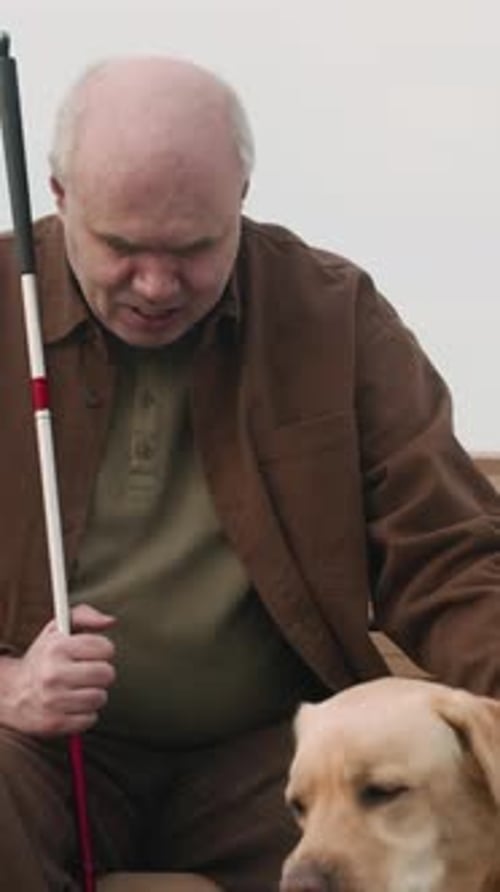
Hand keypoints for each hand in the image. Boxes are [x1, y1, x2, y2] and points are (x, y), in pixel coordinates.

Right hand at [0, 604, 115, 736]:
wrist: (12, 693)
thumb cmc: (44, 657)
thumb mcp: (58, 629)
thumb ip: (85, 616)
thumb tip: (111, 621)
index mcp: (56, 647)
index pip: (105, 648)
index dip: (103, 650)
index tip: (93, 653)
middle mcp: (53, 673)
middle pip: (106, 674)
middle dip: (102, 673)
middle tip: (88, 673)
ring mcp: (53, 700)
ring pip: (100, 697)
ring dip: (94, 694)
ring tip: (78, 689)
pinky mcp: (55, 723)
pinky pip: (90, 719)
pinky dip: (85, 714)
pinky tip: (72, 706)